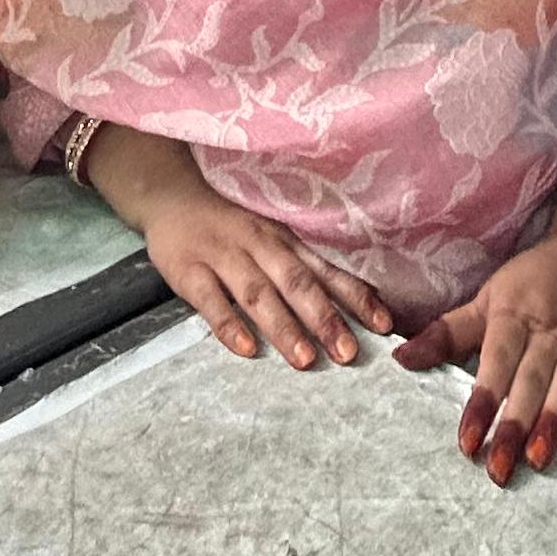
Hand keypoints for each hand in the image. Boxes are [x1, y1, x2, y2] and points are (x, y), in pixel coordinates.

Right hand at [136, 169, 392, 370]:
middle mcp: (260, 246)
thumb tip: (358, 303)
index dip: (357, 298)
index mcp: (286, 242)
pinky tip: (246, 349)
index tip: (384, 326)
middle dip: (325, 319)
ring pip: (258, 293)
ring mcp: (224, 257)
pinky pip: (210, 300)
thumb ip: (306, 269)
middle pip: (297, 283)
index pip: (327, 272)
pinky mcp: (189, 270)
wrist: (172, 196)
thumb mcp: (273, 238)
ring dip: (284, 326)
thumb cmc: (232, 226)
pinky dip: (229, 324)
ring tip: (305, 359)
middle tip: (348, 353)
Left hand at [394, 228, 556, 481]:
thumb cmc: (530, 285)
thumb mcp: (486, 299)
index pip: (497, 360)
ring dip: (554, 424)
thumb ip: (447, 333)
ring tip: (537, 460)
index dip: (483, 400)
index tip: (467, 441)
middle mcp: (550, 332)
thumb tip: (401, 359)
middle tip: (498, 467)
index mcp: (515, 314)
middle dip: (515, 425)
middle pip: (532, 380)